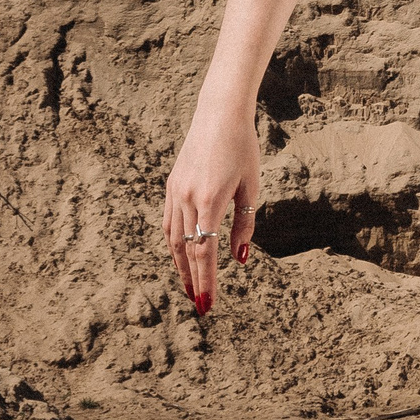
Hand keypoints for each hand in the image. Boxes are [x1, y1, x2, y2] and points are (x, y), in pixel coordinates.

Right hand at [164, 109, 259, 315]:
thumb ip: (244, 225)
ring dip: (181, 266)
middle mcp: (187, 198)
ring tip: (189, 286)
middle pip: (186, 250)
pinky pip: (168, 222)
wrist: (219, 114)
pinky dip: (173, 244)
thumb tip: (239, 260)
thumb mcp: (251, 188)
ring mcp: (175, 191)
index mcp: (209, 201)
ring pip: (173, 239)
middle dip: (192, 280)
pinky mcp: (171, 185)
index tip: (207, 304)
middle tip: (199, 305)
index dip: (206, 281)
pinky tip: (181, 256)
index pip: (205, 252)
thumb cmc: (243, 149)